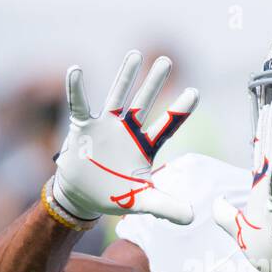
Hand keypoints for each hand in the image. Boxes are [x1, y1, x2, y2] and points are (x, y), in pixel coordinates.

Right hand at [49, 49, 198, 224]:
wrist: (81, 197)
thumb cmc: (114, 196)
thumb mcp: (141, 202)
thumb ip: (166, 206)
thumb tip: (192, 217)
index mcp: (145, 147)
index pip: (167, 126)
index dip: (179, 111)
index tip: (195, 92)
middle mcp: (127, 131)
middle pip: (144, 103)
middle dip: (154, 83)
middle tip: (167, 60)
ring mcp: (105, 127)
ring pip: (117, 97)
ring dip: (125, 77)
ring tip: (135, 55)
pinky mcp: (83, 128)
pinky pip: (78, 105)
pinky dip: (76, 89)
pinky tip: (76, 70)